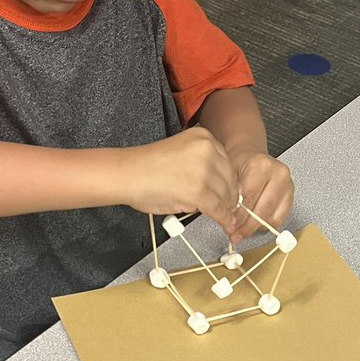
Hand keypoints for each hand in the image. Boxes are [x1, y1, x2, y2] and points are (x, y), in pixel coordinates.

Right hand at [125, 126, 239, 231]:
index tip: (231, 190)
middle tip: (231, 206)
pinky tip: (224, 222)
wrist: (128, 174)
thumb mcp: (182, 151)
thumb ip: (202, 163)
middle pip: (229, 178)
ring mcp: (203, 170)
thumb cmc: (146, 166)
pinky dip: (222, 218)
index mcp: (203, 137)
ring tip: (227, 216)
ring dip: (227, 208)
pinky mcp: (198, 191)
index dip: (229, 180)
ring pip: (225, 195)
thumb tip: (218, 187)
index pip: (226, 162)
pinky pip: (217, 208)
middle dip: (231, 195)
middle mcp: (207, 150)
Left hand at [226, 151, 293, 241]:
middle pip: (262, 210)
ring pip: (272, 217)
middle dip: (246, 226)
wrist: (252, 156)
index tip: (229, 225)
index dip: (238, 216)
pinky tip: (254, 226)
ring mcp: (287, 186)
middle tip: (235, 234)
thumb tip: (229, 217)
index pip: (250, 198)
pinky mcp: (290, 196)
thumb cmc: (240, 164)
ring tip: (242, 232)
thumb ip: (231, 193)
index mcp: (262, 165)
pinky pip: (279, 219)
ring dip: (255, 228)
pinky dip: (265, 225)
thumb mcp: (229, 173)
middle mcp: (279, 174)